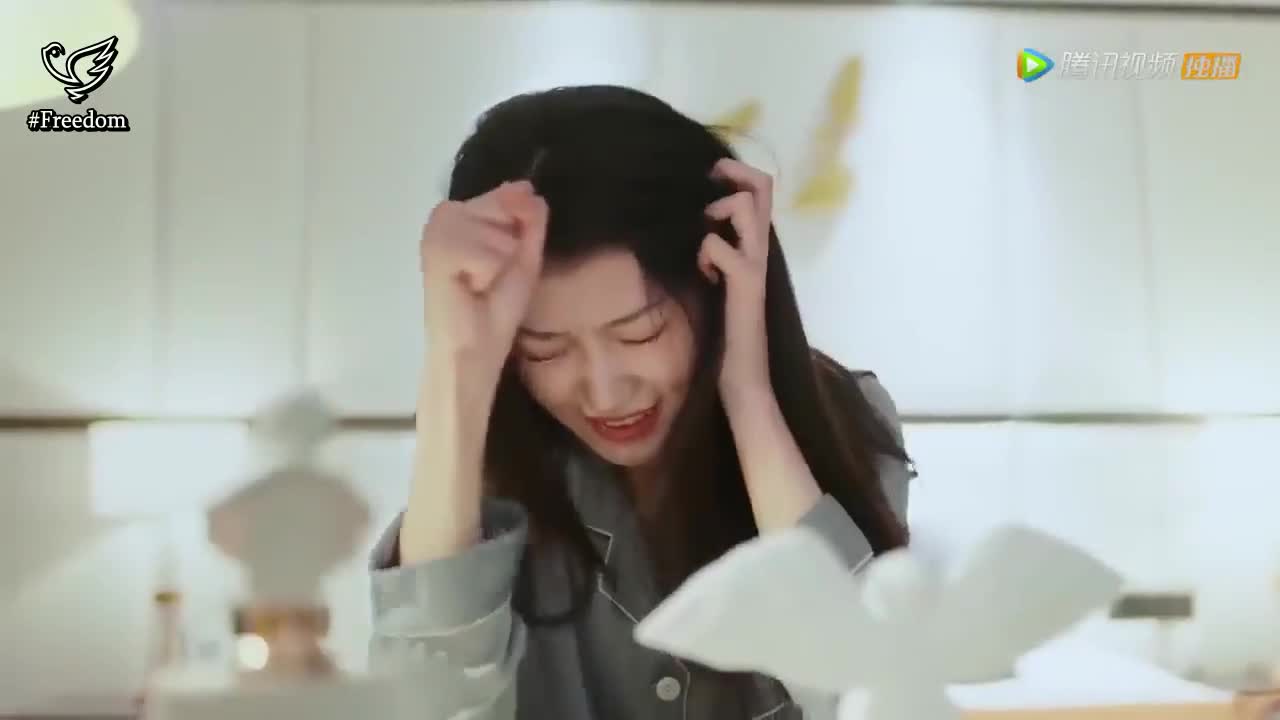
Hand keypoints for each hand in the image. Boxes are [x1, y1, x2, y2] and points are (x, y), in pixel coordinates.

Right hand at [420, 181, 547, 385]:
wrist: (475, 348)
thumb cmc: (497, 306)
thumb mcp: (524, 254)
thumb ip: (528, 217)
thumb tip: (525, 186)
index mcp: (464, 213)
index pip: (509, 195)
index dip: (517, 230)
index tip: (501, 261)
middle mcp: (445, 214)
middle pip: (502, 206)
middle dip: (508, 246)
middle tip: (488, 276)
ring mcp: (437, 231)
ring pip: (495, 231)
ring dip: (498, 263)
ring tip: (478, 284)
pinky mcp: (435, 251)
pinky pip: (485, 252)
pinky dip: (487, 275)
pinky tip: (470, 289)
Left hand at [698, 158, 773, 397]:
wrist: (742, 376)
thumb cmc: (724, 333)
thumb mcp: (715, 281)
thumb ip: (712, 254)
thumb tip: (690, 227)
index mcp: (753, 248)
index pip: (760, 191)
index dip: (738, 173)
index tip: (711, 177)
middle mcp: (760, 251)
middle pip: (762, 187)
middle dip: (733, 173)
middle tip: (710, 182)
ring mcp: (756, 266)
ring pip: (746, 207)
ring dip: (718, 211)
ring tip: (705, 236)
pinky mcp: (747, 285)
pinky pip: (718, 247)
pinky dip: (705, 253)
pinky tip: (703, 276)